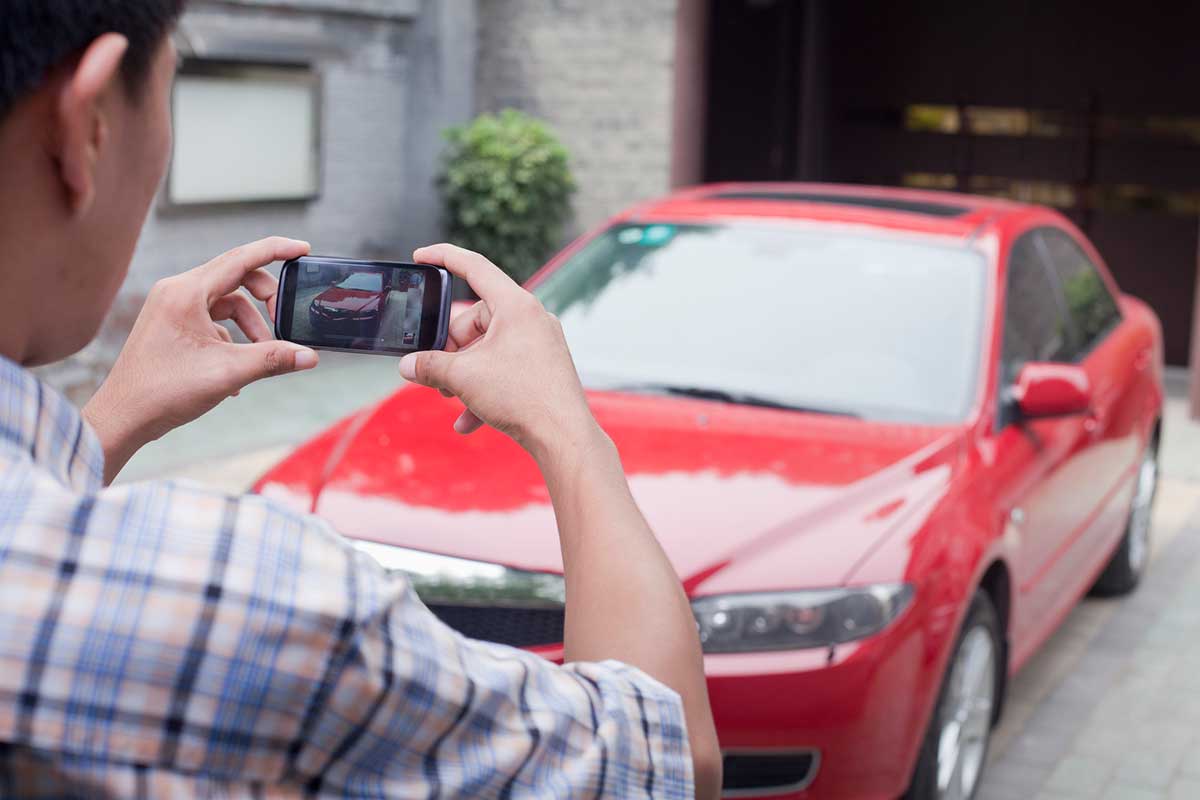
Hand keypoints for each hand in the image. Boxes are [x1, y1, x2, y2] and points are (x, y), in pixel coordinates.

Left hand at [83, 237, 317, 482]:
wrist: (122, 417)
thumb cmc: (164, 392)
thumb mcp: (227, 373)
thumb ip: (272, 359)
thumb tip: (310, 356)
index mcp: (186, 292)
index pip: (241, 258)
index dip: (276, 250)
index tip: (303, 249)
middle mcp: (176, 291)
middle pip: (235, 277)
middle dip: (265, 299)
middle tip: (283, 322)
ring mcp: (170, 307)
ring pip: (225, 302)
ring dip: (250, 325)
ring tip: (261, 354)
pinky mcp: (170, 324)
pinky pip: (211, 319)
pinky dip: (231, 337)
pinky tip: (236, 370)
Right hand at [398, 244, 598, 461]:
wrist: (564, 436)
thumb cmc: (522, 398)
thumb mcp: (463, 378)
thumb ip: (429, 366)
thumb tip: (408, 366)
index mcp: (516, 305)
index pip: (475, 267)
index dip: (444, 257)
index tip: (421, 256)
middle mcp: (532, 318)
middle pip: (477, 319)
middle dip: (451, 347)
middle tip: (436, 371)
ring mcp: (541, 343)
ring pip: (489, 348)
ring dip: (466, 373)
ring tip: (451, 398)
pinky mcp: (545, 367)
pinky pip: (506, 369)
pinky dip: (485, 390)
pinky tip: (467, 420)